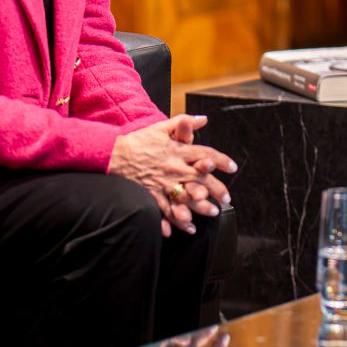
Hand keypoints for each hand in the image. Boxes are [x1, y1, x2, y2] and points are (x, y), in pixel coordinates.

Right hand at [108, 114, 236, 237]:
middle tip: (227, 198)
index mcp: (177, 150)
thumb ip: (183, 122)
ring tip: (213, 212)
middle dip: (216, 188)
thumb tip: (203, 120)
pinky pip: (167, 210)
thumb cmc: (139, 141)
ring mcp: (162, 182)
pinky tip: (188, 227)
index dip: (221, 161)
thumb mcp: (161, 128)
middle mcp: (173, 167)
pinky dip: (177, 220)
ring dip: (201, 206)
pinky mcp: (151, 194)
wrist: (113, 154)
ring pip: (186, 196)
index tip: (233, 167)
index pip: (205, 154)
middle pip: (200, 178)